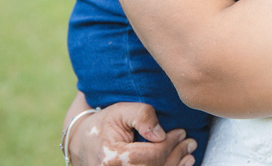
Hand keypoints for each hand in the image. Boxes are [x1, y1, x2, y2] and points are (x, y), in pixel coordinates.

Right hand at [67, 102, 196, 165]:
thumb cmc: (103, 124)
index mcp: (112, 157)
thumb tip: (161, 134)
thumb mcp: (121, 111)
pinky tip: (179, 164)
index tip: (181, 132)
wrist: (81, 142)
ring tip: (188, 154)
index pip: (150, 156)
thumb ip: (142, 116)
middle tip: (190, 142)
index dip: (170, 144)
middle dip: (176, 155)